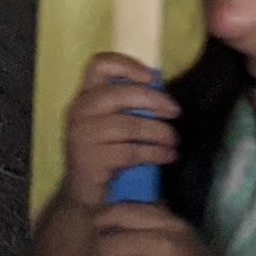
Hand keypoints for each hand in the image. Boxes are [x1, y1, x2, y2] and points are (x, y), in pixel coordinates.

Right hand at [60, 51, 177, 211]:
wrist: (83, 190)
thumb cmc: (107, 148)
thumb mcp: (113, 119)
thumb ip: (130, 101)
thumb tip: (161, 85)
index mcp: (86, 96)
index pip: (99, 65)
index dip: (127, 65)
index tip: (151, 77)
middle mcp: (79, 111)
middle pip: (120, 94)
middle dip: (155, 101)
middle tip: (176, 112)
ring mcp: (82, 136)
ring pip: (130, 125)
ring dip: (160, 132)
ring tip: (174, 140)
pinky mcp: (90, 160)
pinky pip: (131, 151)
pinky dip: (156, 153)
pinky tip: (168, 156)